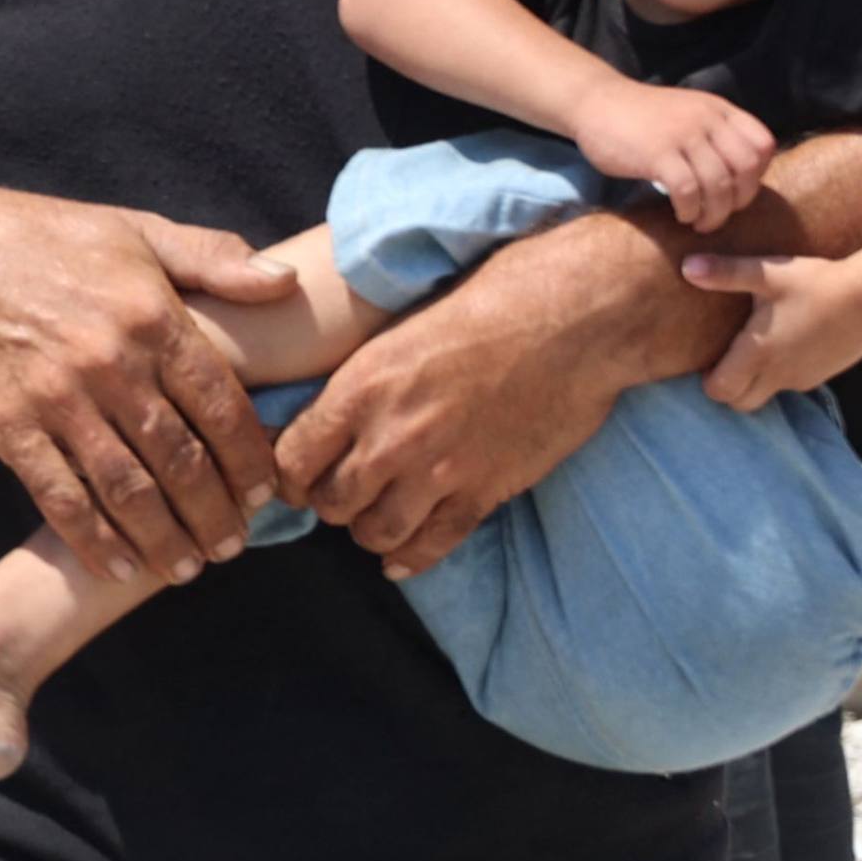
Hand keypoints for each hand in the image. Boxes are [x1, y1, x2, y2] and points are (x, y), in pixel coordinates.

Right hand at [0, 180, 305, 585]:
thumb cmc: (47, 239)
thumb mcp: (136, 230)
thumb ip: (214, 258)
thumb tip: (287, 280)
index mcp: (151, 317)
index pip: (221, 405)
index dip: (248, 458)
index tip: (262, 493)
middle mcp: (110, 364)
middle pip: (181, 458)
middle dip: (214, 513)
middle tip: (231, 545)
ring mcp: (58, 401)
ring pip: (128, 489)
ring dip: (164, 538)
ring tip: (187, 566)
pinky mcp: (9, 428)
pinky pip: (61, 498)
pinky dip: (95, 540)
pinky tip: (120, 565)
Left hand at [275, 215, 655, 577]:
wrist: (571, 320)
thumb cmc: (489, 302)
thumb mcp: (400, 328)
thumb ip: (361, 378)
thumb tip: (329, 410)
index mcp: (360, 387)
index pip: (292, 458)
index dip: (290, 472)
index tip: (301, 472)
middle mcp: (390, 436)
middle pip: (329, 504)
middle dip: (330, 502)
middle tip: (343, 492)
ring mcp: (438, 471)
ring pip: (374, 533)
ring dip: (369, 530)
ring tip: (376, 516)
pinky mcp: (483, 493)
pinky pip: (431, 546)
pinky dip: (410, 558)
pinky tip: (400, 558)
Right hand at [566, 77, 777, 233]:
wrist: (596, 103)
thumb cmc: (643, 117)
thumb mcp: (688, 112)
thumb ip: (714, 134)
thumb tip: (739, 176)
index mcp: (718, 109)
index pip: (763, 143)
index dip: (758, 174)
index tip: (738, 189)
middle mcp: (706, 119)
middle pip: (747, 167)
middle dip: (741, 200)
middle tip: (722, 213)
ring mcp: (682, 135)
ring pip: (719, 184)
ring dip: (714, 213)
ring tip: (700, 222)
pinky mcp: (657, 154)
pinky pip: (688, 190)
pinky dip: (690, 210)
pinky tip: (682, 214)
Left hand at [680, 252, 861, 410]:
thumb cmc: (816, 284)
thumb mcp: (768, 274)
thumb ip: (726, 272)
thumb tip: (687, 267)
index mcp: (758, 353)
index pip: (720, 391)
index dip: (709, 381)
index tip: (708, 359)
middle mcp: (778, 375)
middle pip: (740, 403)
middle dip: (728, 389)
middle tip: (726, 360)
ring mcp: (801, 379)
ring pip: (766, 395)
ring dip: (754, 382)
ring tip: (755, 348)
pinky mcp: (820, 376)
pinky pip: (790, 385)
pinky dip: (780, 374)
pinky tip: (786, 343)